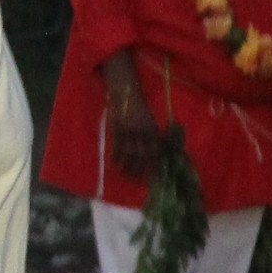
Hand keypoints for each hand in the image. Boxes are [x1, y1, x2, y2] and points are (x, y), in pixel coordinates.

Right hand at [100, 55, 160, 180]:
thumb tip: (155, 154)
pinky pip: (117, 147)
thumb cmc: (140, 108)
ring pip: (129, 154)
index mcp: (152, 129)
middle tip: (139, 180)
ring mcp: (128, 131)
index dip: (154, 164)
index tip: (153, 175)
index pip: (155, 151)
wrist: (125, 92)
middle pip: (142, 156)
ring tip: (127, 175)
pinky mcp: (116, 130)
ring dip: (128, 167)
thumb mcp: (149, 120)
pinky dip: (117, 157)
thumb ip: (152, 136)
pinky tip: (117, 164)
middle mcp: (141, 131)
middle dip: (141, 170)